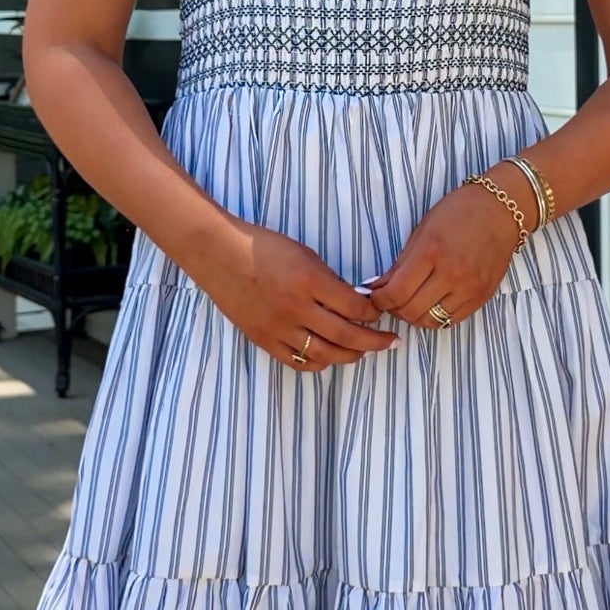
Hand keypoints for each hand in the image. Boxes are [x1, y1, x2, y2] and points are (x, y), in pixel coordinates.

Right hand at [188, 217, 399, 370]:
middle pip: (346, 335)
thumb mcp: (304, 254)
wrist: (218, 254)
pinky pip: (298, 361)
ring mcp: (279, 328)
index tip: (381, 313)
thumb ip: (329, 280)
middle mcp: (296, 308)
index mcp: (309, 281)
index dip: (373, 314)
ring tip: (364, 352)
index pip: (354, 307)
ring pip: (325, 354)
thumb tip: (354, 301)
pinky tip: (330, 357)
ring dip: (351, 356)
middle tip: (391, 342)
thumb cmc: (262, 247)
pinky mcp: (263, 339)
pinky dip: (319, 362)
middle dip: (374, 341)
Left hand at [363, 176, 525, 328]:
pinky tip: (430, 304)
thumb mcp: (422, 230)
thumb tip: (378, 287)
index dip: (380, 300)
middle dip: (394, 309)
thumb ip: (400, 264)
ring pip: (431, 321)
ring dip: (414, 316)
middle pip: (411, 310)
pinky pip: (451, 320)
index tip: (376, 296)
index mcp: (431, 252)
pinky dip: (435, 317)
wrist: (501, 210)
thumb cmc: (459, 212)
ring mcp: (469, 288)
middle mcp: (452, 274)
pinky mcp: (482, 297)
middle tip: (390, 300)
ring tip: (409, 304)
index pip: (396, 292)